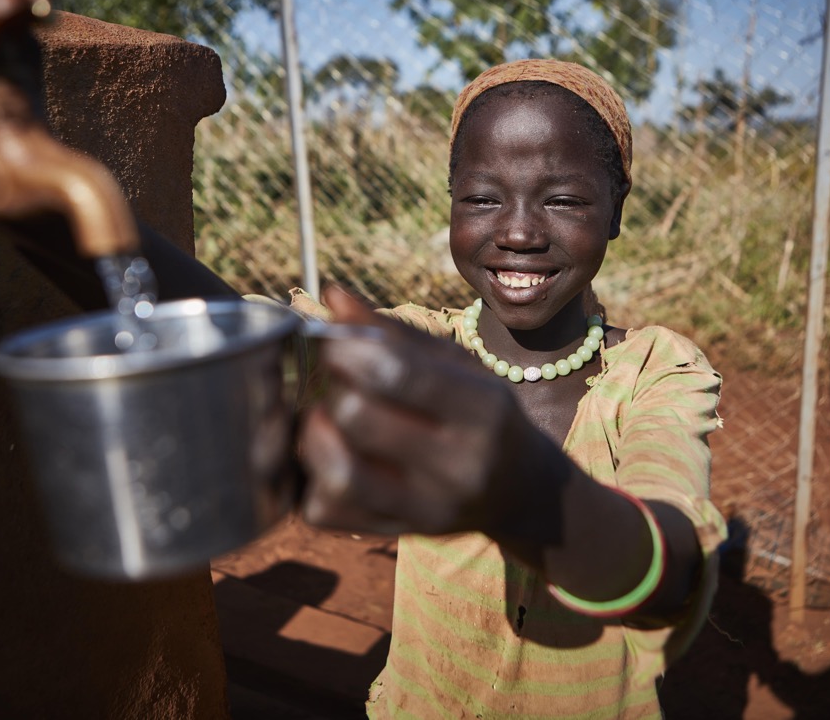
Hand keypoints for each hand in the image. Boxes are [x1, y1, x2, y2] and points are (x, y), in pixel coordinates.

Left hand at [297, 286, 567, 536]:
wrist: (519, 490)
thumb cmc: (481, 412)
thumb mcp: (455, 363)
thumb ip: (393, 330)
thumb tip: (331, 294)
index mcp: (483, 410)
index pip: (398, 372)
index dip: (348, 347)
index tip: (335, 340)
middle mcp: (460, 466)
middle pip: (360, 418)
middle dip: (335, 389)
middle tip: (338, 380)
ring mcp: (428, 509)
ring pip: (339, 475)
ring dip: (315, 435)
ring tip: (324, 416)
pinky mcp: (396, 534)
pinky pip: (327, 512)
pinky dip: (310, 477)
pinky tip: (326, 453)